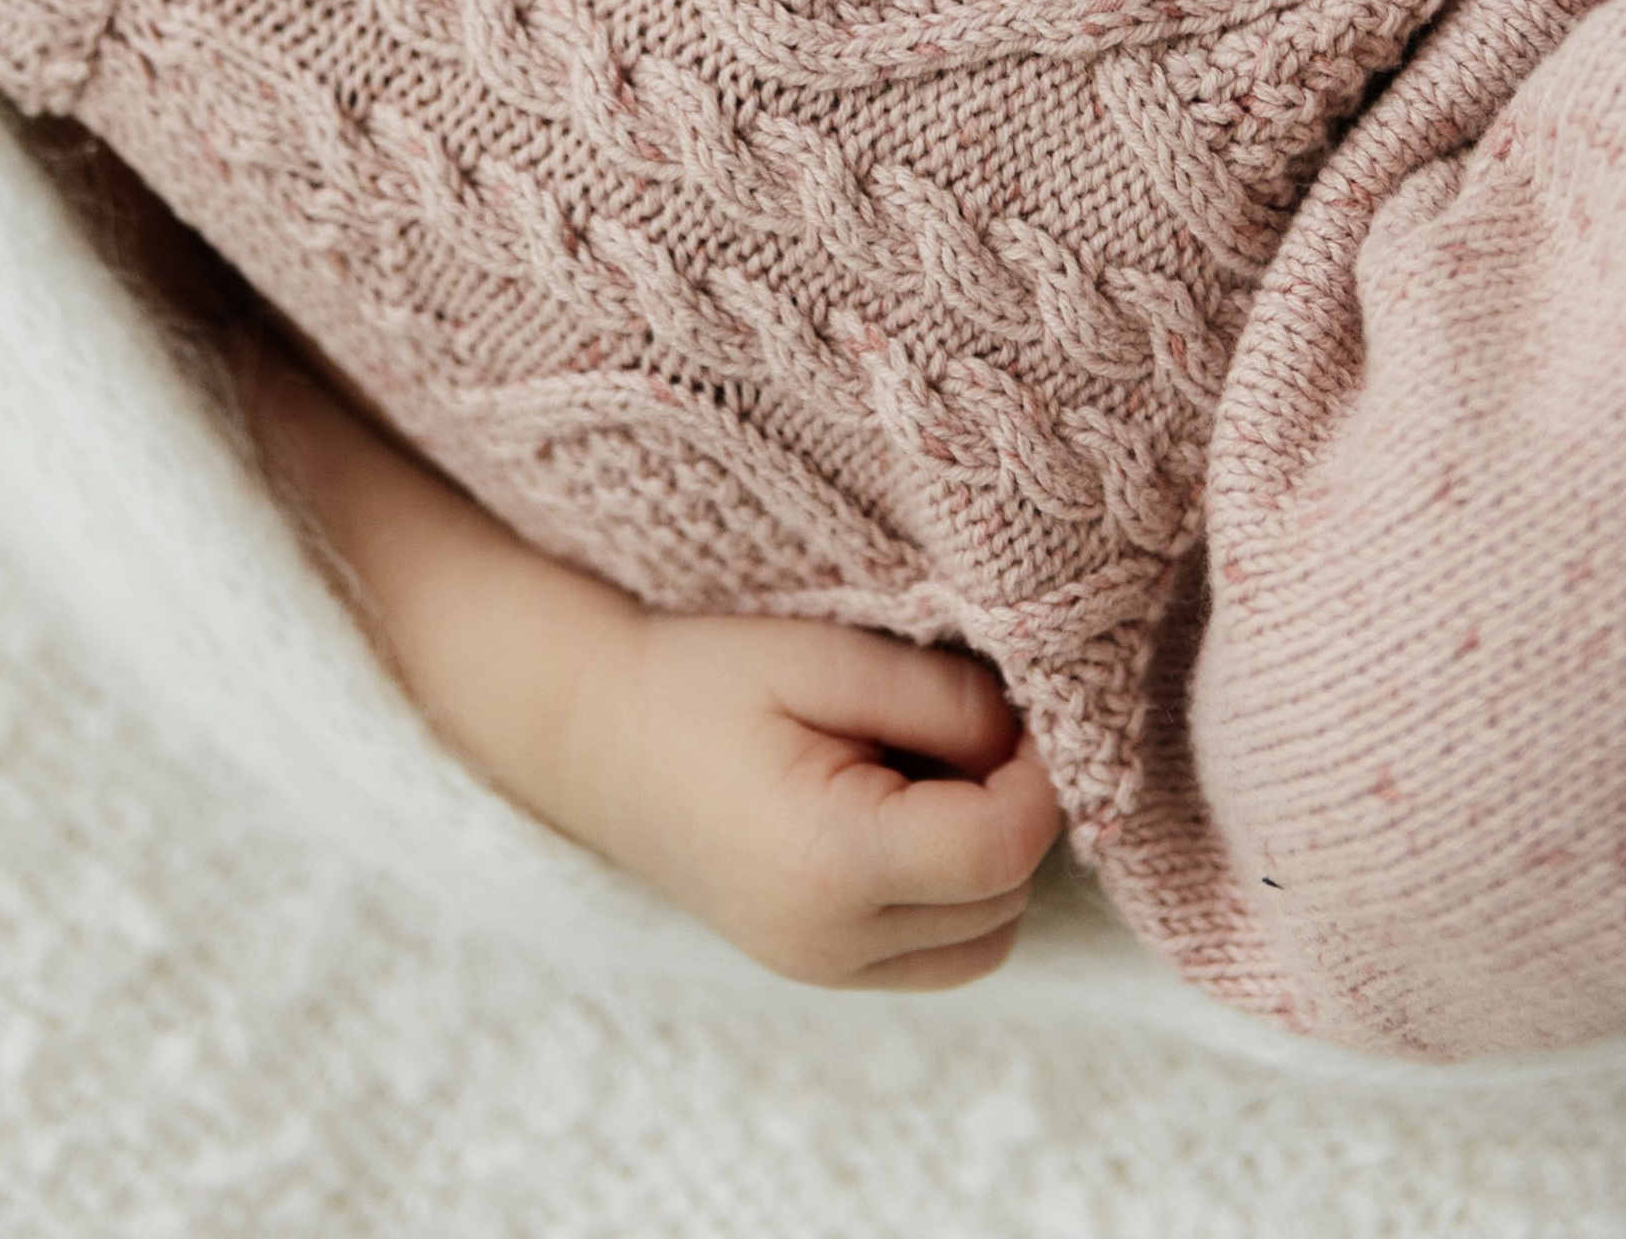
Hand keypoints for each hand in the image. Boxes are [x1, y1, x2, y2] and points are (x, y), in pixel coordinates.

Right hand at [237, 319, 1060, 992]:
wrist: (586, 729)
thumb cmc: (695, 677)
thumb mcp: (820, 657)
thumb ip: (939, 701)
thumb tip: (1027, 741)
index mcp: (832, 864)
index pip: (1003, 847)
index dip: (1038, 775)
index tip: (1018, 707)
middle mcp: (831, 943)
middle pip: (1002, 902)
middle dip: (1012, 813)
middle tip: (965, 723)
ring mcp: (820, 969)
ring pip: (982, 941)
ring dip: (986, 862)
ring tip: (921, 767)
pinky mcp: (816, 967)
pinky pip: (936, 952)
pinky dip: (949, 893)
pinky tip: (898, 813)